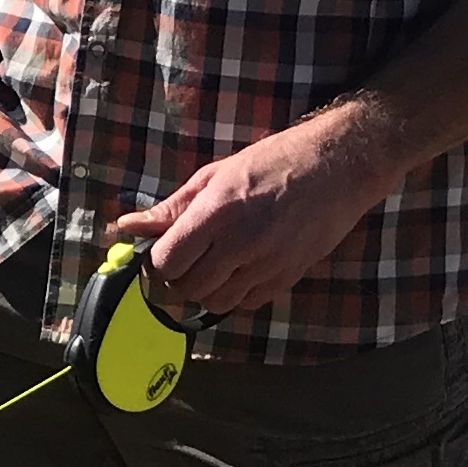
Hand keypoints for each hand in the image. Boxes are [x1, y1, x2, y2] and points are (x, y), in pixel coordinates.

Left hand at [111, 108, 398, 316]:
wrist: (339, 166)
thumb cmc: (275, 162)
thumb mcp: (217, 175)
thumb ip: (172, 207)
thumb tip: (128, 226)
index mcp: (217, 212)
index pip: (166, 261)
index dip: (157, 262)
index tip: (160, 253)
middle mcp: (240, 244)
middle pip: (187, 288)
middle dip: (178, 279)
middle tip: (184, 261)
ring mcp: (266, 265)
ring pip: (215, 303)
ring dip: (205, 290)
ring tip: (212, 265)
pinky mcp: (287, 278)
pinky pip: (246, 304)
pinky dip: (235, 295)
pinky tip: (239, 270)